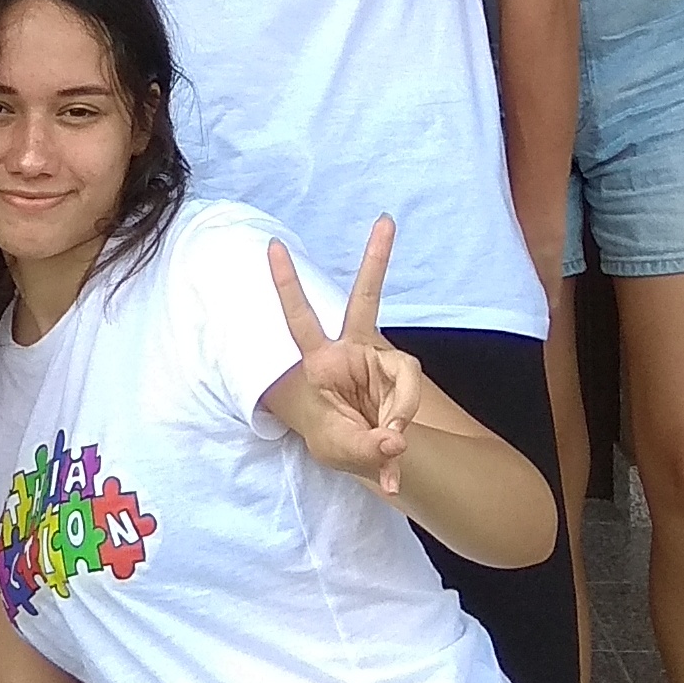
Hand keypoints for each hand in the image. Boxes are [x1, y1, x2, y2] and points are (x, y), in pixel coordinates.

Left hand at [266, 217, 428, 495]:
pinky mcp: (401, 378)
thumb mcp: (340, 448)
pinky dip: (404, 431)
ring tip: (385, 445)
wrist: (367, 453)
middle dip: (376, 260)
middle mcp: (351, 351)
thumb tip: (395, 440)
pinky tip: (393, 462)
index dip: (287, 284)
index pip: (299, 317)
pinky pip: (410, 398)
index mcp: (320, 361)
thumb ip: (365, 446)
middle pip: (366, 299)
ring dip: (396, 412)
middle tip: (386, 220)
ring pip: (402, 374)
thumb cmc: (337, 439)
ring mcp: (379, 362)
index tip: (273, 245)